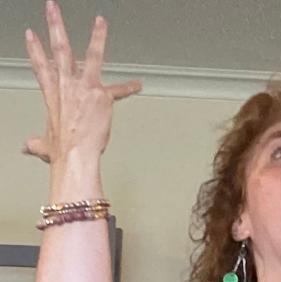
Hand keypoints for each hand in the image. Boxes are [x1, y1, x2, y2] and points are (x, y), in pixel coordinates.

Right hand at [23, 2, 140, 163]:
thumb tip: (28, 148)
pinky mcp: (102, 96)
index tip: (31, 34)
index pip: (39, 66)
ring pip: (91, 55)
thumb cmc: (62, 151)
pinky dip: (129, 87)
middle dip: (55, 25)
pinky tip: (138, 84)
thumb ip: (37, 143)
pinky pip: (119, 89)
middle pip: (59, 48)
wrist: (75, 153)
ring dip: (97, 37)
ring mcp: (85, 88)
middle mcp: (66, 86)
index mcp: (51, 94)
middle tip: (53, 7)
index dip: (34, 49)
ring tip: (101, 21)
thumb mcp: (44, 145)